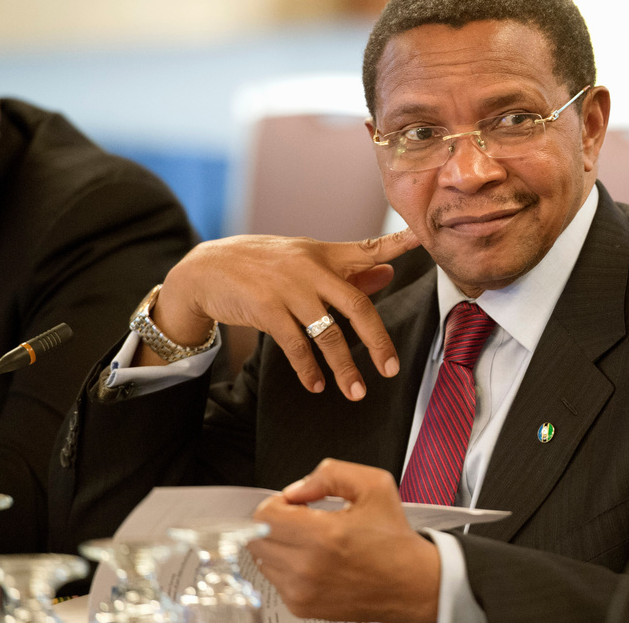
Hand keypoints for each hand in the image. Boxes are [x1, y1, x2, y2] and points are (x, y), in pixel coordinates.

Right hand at [139, 229, 420, 398]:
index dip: (398, 242)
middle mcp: (311, 269)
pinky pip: (295, 345)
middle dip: (377, 340)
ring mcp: (289, 289)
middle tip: (391, 369)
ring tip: (356, 392)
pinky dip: (308, 368)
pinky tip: (317, 385)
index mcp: (325, 254)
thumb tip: (388, 272)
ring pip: (327, 333)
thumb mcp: (306, 260)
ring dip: (344, 367)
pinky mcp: (266, 309)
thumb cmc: (264, 265)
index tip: (422, 237)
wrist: (206, 269)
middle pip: (356, 305)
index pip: (368, 246)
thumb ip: (349, 269)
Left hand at [249, 458, 439, 622]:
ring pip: (263, 559)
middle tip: (301, 518)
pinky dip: (287, 566)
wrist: (410, 582)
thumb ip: (330, 474)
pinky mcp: (302, 607)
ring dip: (279, 544)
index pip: (264, 516)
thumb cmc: (394, 539)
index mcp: (324, 535)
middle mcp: (307, 567)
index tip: (295, 503)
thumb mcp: (374, 485)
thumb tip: (297, 490)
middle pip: (257, 538)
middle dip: (276, 522)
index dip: (278, 502)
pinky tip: (314, 559)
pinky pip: (275, 579)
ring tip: (311, 539)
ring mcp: (302, 591)